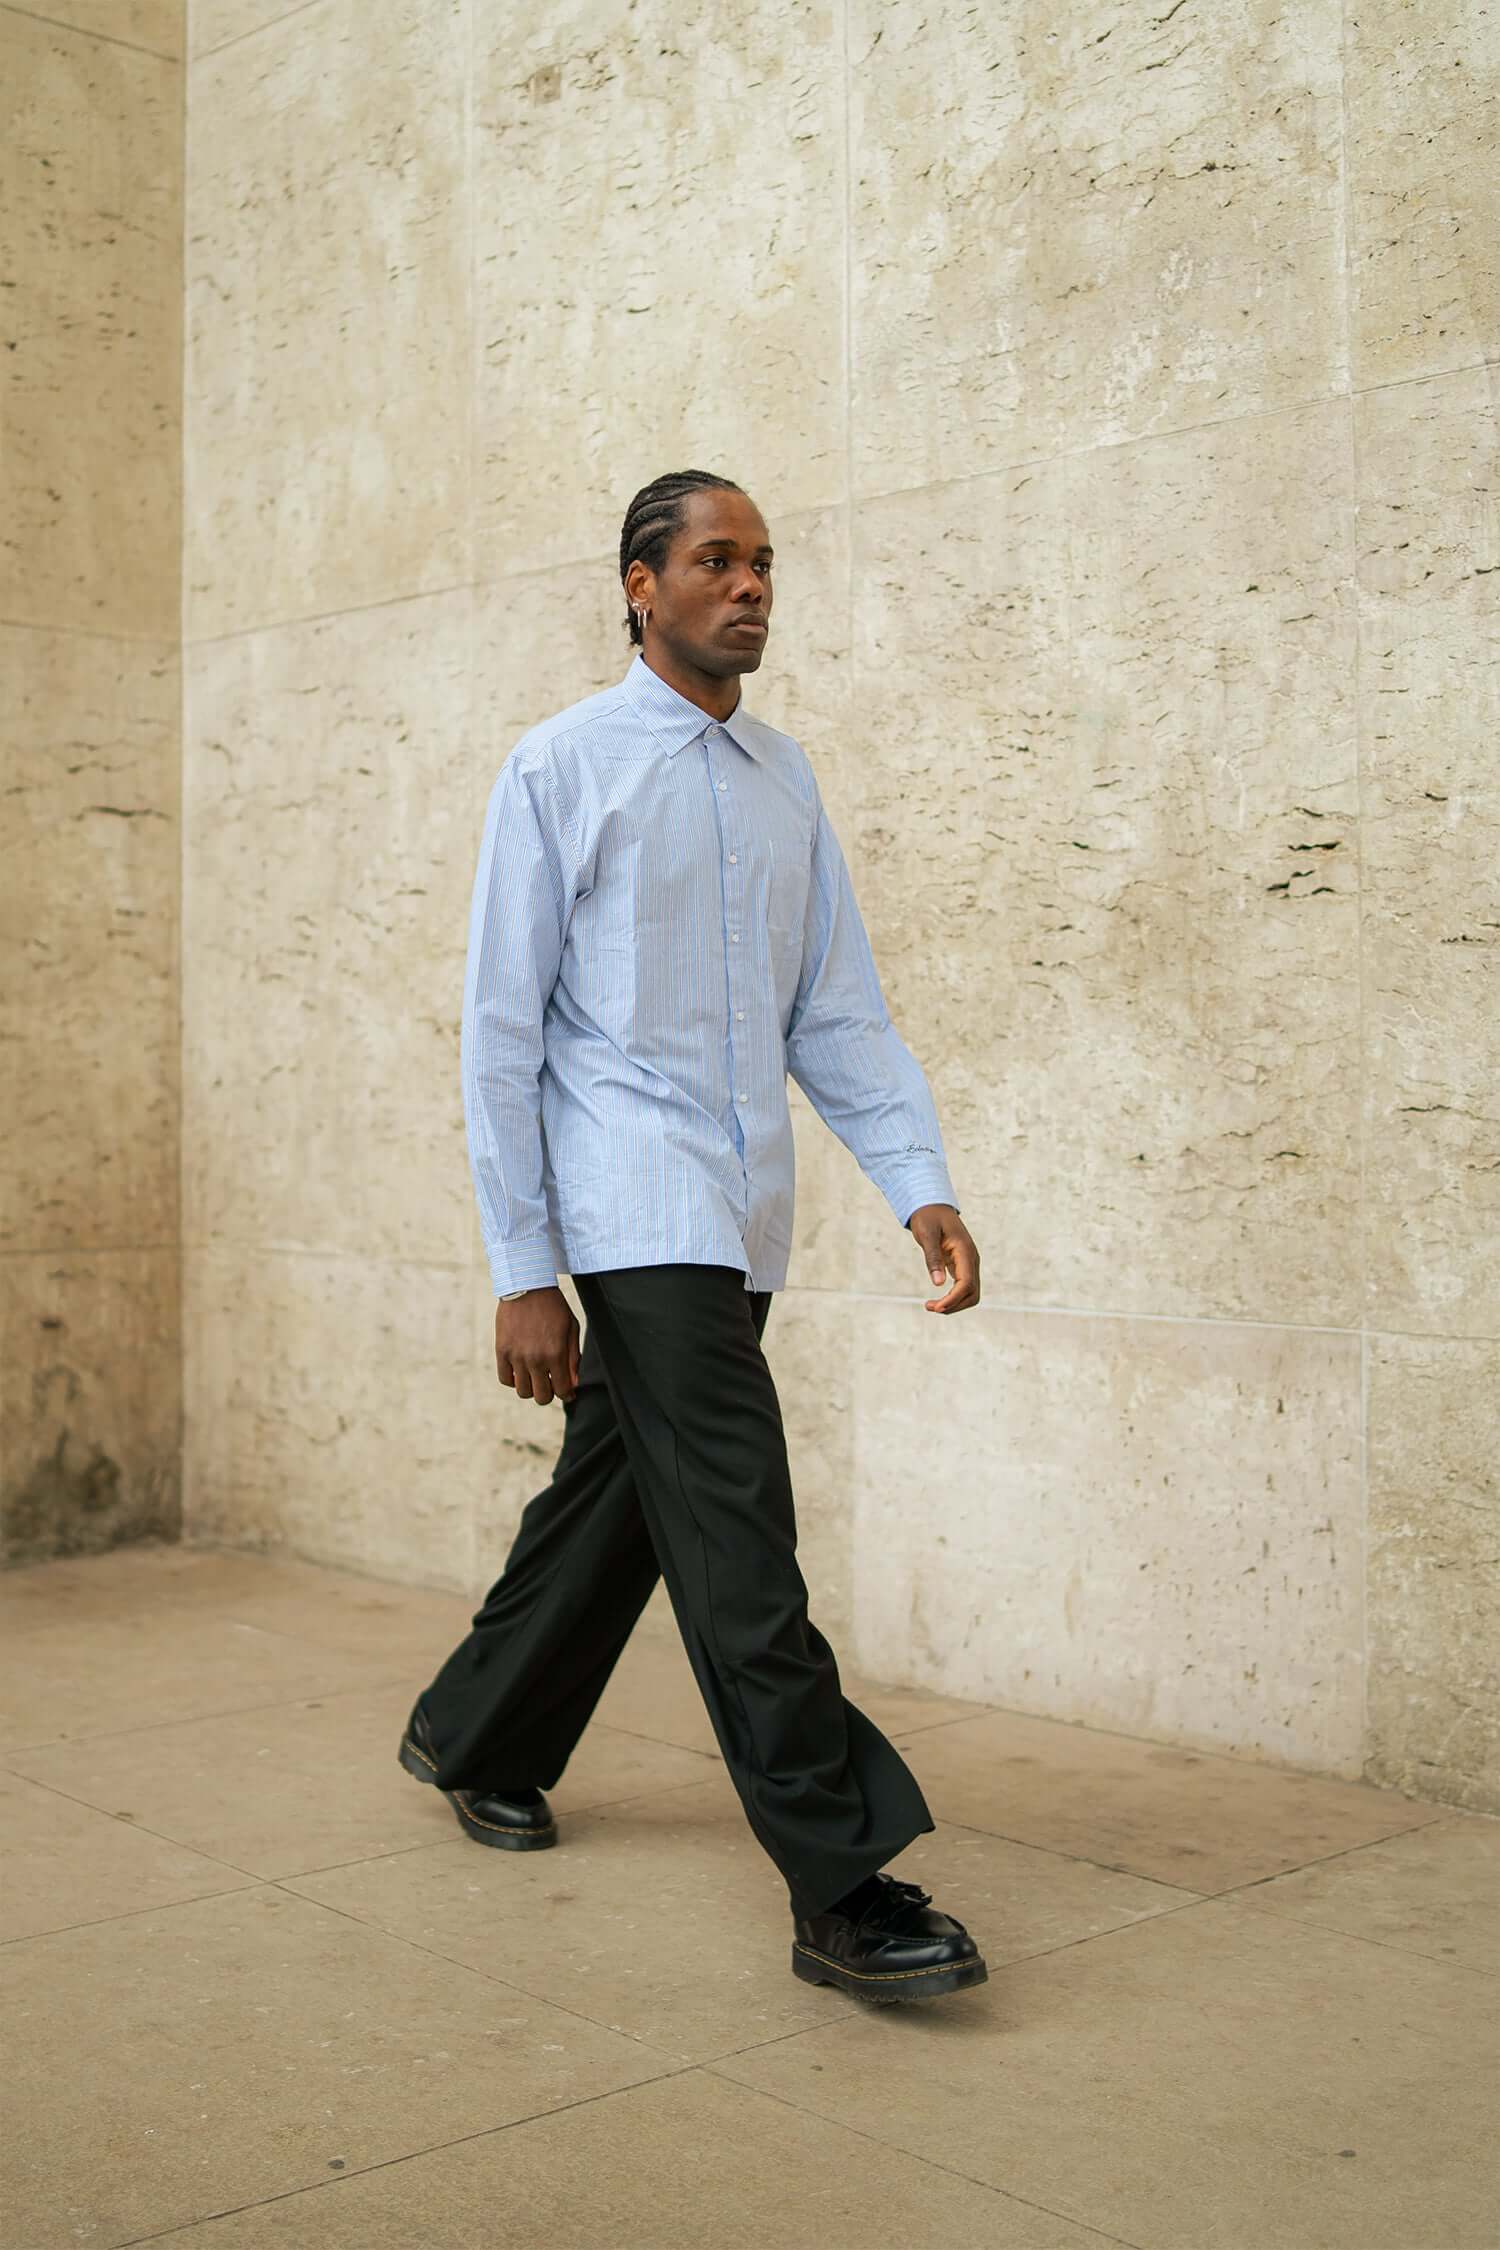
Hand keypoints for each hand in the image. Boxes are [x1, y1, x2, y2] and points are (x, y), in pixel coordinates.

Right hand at [495, 1286, 579, 1404]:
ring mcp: (516, 1356)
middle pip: (541, 1396)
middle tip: (551, 1383)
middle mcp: (535, 1359)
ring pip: (522, 1391)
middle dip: (550, 1393)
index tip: (568, 1392)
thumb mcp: (571, 1329)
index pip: (562, 1390)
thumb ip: (573, 1358)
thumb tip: (574, 1383)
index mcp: (555, 1354)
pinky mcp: (501, 1350)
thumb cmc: (553, 1306)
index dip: (567, 1394)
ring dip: (531, 1388)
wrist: (527, 1286)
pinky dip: (514, 1380)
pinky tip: (521, 1371)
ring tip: (536, 1377)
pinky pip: (505, 1379)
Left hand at [907, 1204, 980, 1313]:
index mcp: (965, 1251)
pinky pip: (963, 1287)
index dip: (953, 1300)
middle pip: (972, 1294)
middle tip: (930, 1307)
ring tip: (932, 1306)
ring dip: (954, 1304)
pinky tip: (938, 1299)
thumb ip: (933, 1257)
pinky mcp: (961, 1265)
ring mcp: (968, 1263)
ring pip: (970, 1293)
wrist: (932, 1204)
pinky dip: (953, 1298)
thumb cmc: (928, 1217)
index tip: (935, 1307)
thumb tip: (938, 1284)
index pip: (966, 1284)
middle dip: (954, 1305)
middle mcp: (971, 1259)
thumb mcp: (927, 1234)